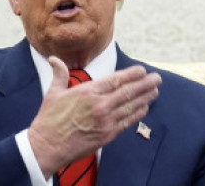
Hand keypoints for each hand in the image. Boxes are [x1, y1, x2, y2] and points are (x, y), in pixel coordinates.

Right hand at [28, 56, 160, 176]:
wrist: (47, 146)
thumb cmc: (49, 119)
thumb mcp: (53, 93)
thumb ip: (59, 74)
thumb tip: (54, 59)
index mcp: (88, 91)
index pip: (116, 79)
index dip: (132, 74)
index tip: (142, 70)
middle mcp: (100, 105)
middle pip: (129, 92)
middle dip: (145, 84)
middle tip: (157, 78)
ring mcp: (105, 121)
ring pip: (131, 107)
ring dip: (145, 98)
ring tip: (155, 91)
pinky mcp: (107, 135)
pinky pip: (127, 122)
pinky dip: (137, 114)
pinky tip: (144, 108)